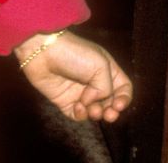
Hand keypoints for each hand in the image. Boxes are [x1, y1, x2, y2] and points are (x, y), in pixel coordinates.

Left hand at [13, 31, 132, 122]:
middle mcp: (94, 82)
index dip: (124, 99)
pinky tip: (78, 107)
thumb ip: (107, 88)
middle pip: (110, 103)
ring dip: (97, 113)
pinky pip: (78, 115)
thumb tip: (96, 101)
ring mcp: (80, 92)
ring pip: (95, 111)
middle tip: (109, 114)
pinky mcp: (65, 100)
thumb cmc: (74, 53)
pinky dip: (81, 115)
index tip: (118, 104)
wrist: (43, 52)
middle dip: (112, 111)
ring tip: (92, 109)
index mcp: (106, 69)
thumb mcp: (100, 66)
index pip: (123, 88)